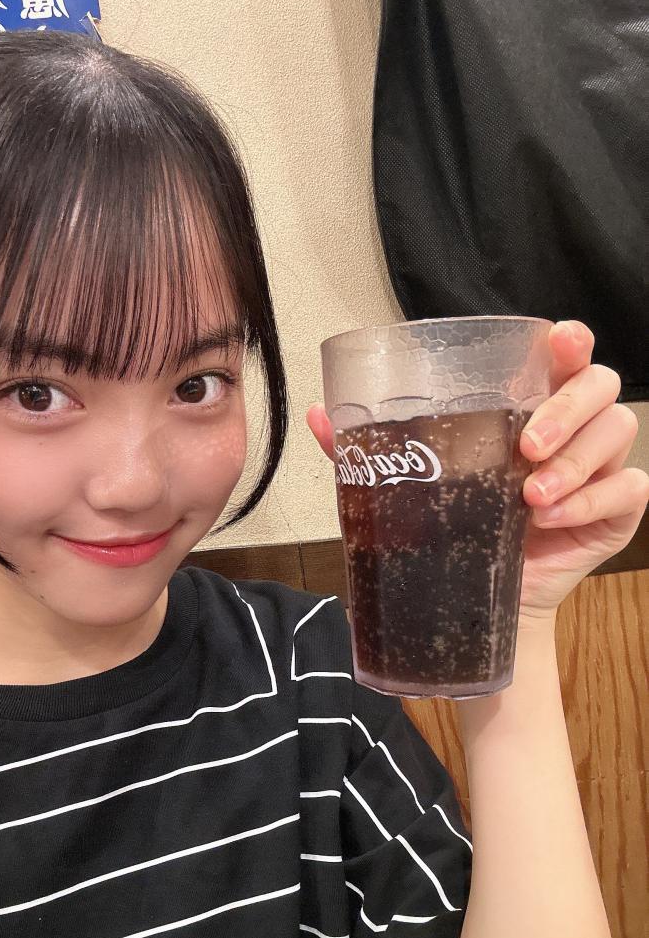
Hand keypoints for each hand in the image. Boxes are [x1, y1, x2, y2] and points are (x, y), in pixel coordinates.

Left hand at [306, 320, 648, 620]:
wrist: (475, 597)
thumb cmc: (452, 525)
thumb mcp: (411, 482)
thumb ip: (372, 448)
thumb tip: (320, 416)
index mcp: (531, 403)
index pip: (564, 355)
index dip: (569, 341)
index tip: (559, 340)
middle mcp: (573, 426)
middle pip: (601, 384)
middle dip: (566, 410)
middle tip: (525, 448)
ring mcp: (600, 465)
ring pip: (618, 431)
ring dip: (574, 462)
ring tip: (531, 497)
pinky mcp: (617, 510)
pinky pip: (627, 489)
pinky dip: (590, 501)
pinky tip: (550, 520)